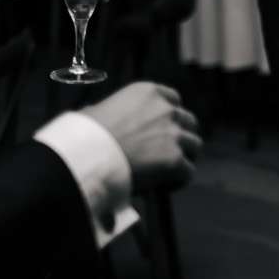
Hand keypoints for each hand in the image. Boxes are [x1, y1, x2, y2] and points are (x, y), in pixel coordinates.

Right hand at [82, 82, 201, 191]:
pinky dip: (179, 180)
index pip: (173, 99)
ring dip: (184, 157)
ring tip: (169, 171)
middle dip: (181, 135)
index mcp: (148, 92)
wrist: (87, 157)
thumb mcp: (99, 110)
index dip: (170, 116)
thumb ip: (115, 112)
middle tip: (168, 151)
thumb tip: (103, 119)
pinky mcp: (175, 160)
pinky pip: (188, 171)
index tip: (162, 129)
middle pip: (188, 122)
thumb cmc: (84, 135)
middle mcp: (166, 110)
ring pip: (194, 146)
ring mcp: (173, 134)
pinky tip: (165, 186)